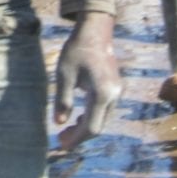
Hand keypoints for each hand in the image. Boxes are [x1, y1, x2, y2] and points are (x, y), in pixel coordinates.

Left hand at [53, 11, 119, 149]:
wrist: (95, 32)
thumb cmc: (77, 51)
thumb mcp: (63, 75)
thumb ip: (63, 101)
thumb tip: (59, 123)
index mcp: (102, 94)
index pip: (91, 127)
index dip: (76, 139)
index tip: (61, 145)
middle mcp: (113, 96)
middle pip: (98, 127)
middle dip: (79, 136)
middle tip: (60, 140)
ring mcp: (116, 93)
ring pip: (102, 120)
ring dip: (85, 128)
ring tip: (66, 131)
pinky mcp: (115, 89)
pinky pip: (104, 111)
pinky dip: (91, 117)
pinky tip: (78, 117)